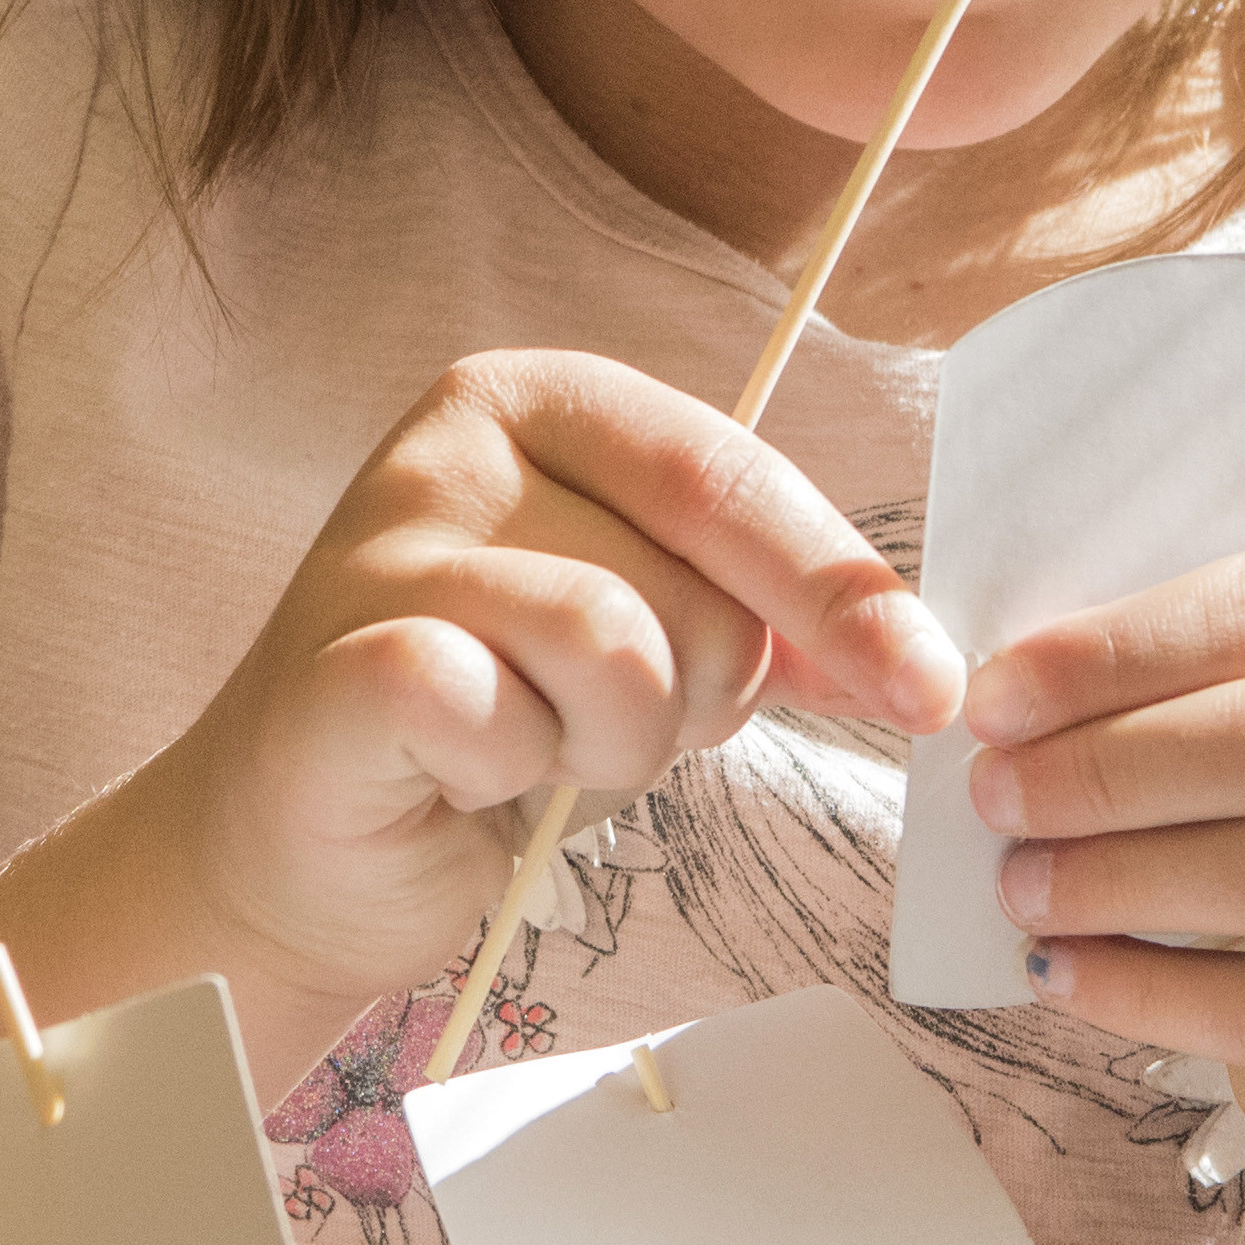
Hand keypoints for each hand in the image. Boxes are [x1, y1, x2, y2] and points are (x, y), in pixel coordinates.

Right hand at [159, 349, 961, 1040]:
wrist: (313, 846)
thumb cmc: (498, 727)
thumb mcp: (657, 644)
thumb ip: (766, 613)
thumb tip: (921, 651)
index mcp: (541, 398)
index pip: (734, 476)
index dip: (844, 591)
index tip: (931, 687)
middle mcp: (453, 441)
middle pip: (691, 583)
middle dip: (693, 701)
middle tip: (596, 728)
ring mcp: (381, 542)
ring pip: (616, 650)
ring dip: (606, 748)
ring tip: (531, 751)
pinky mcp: (339, 660)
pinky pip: (506, 716)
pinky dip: (511, 775)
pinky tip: (460, 774)